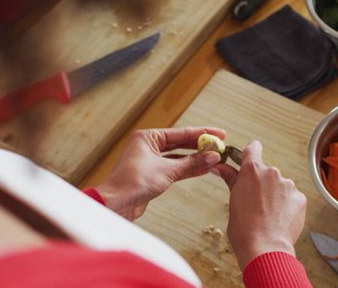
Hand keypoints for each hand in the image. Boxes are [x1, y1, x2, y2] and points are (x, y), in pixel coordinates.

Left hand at [96, 127, 224, 220]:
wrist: (117, 204)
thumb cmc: (133, 182)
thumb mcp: (168, 170)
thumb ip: (192, 162)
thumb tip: (213, 156)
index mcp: (148, 137)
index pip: (181, 133)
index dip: (202, 133)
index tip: (219, 134)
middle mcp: (149, 146)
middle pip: (181, 143)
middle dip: (200, 146)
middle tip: (219, 145)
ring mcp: (151, 161)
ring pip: (179, 157)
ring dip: (196, 159)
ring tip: (215, 158)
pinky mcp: (154, 175)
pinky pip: (175, 169)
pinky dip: (189, 169)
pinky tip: (204, 169)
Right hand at [213, 141, 306, 269]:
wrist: (264, 247)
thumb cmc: (244, 228)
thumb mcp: (232, 200)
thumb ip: (230, 179)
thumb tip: (218, 167)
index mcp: (252, 171)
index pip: (253, 148)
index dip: (251, 153)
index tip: (249, 159)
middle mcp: (272, 173)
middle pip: (267, 173)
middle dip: (263, 184)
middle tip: (256, 203)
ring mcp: (288, 185)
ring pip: (281, 186)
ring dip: (276, 195)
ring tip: (269, 215)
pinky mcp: (300, 198)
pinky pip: (292, 198)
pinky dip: (287, 206)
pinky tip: (280, 219)